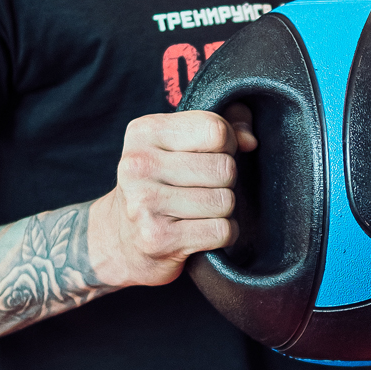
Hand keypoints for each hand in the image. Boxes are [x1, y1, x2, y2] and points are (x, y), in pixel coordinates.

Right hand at [88, 105, 256, 288]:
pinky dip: (221, 235)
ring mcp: (144, 203)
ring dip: (223, 210)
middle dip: (225, 182)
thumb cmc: (160, 185)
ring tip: (198, 211)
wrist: (120, 241)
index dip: (227, 145)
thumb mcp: (180, 145)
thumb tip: (250, 142)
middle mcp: (138, 164)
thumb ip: (223, 128)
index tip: (209, 157)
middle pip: (224, 167)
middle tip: (202, 189)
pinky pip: (221, 231)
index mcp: (144, 132)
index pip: (215, 129)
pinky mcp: (156, 238)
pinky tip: (199, 231)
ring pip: (225, 201)